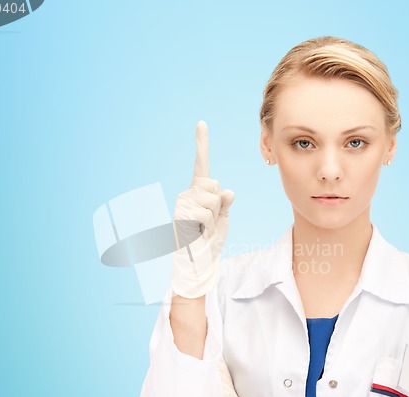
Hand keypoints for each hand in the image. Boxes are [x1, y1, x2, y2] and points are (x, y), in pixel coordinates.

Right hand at [171, 121, 234, 298]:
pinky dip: (207, 225)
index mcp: (197, 192)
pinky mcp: (181, 214)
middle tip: (209, 222)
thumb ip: (224, 202)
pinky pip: (206, 212)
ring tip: (204, 228)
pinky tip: (198, 232)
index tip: (201, 124)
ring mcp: (182, 203)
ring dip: (213, 217)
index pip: (202, 165)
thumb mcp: (222, 218)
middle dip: (217, 205)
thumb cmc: (209, 240)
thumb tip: (227, 190)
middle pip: (213, 184)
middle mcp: (187, 193)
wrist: (198, 261)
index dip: (202, 144)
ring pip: (211, 199)